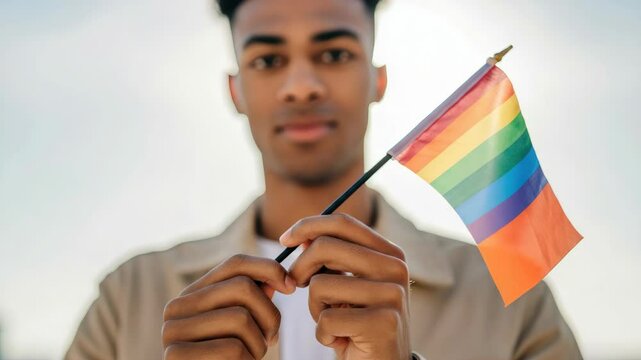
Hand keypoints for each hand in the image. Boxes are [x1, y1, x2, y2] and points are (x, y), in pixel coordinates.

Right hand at [162, 254, 295, 358]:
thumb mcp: (241, 325)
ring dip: (259, 342)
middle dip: (268, 313)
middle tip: (270, 337)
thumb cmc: (228, 358)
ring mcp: (172, 331)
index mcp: (190, 294)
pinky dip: (247, 359)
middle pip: (242, 287)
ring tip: (252, 355)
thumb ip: (253, 299)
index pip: (234, 264)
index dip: (269, 269)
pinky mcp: (177, 356)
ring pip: (240, 317)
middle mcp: (175, 308)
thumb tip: (277, 280)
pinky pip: (233, 348)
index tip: (291, 287)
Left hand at [280, 214, 410, 359]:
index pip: (342, 223)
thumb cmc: (357, 325)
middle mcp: (396, 268)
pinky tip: (341, 342)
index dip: (307, 226)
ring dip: (314, 309)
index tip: (285, 240)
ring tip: (332, 323)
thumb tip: (301, 237)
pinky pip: (326, 319)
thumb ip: (331, 260)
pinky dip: (323, 334)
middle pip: (325, 247)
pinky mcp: (384, 323)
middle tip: (296, 286)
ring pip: (320, 285)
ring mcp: (393, 295)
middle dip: (299, 268)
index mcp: (390, 253)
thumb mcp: (346, 286)